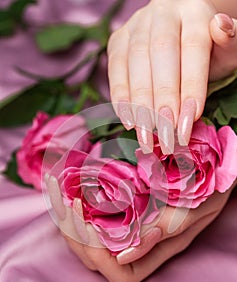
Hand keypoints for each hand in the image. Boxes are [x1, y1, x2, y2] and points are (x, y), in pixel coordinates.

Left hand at [45, 174, 234, 281]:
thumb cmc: (210, 189)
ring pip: (86, 238)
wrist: (212, 170)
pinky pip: (89, 215)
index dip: (99, 256)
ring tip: (60, 188)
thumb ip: (169, 229)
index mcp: (158, 250)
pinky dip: (74, 201)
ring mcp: (128, 227)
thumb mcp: (197, 207)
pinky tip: (67, 182)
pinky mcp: (121, 208)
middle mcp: (138, 244)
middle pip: (94, 258)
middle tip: (69, 198)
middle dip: (74, 232)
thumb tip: (124, 255)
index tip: (90, 222)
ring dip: (67, 217)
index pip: (120, 275)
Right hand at [108, 0, 236, 153]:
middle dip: (163, 98)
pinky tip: (129, 121)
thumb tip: (221, 27)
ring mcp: (136, 25)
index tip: (189, 121)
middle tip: (166, 133)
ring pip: (135, 62)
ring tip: (146, 135)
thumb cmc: (207, 50)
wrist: (181, 33)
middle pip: (161, 53)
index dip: (191, 86)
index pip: (193, 47)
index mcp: (195, 10)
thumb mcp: (225, 49)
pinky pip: (115, 69)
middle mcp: (162, 13)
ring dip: (140, 104)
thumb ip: (230, 42)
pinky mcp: (118, 40)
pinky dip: (120, 98)